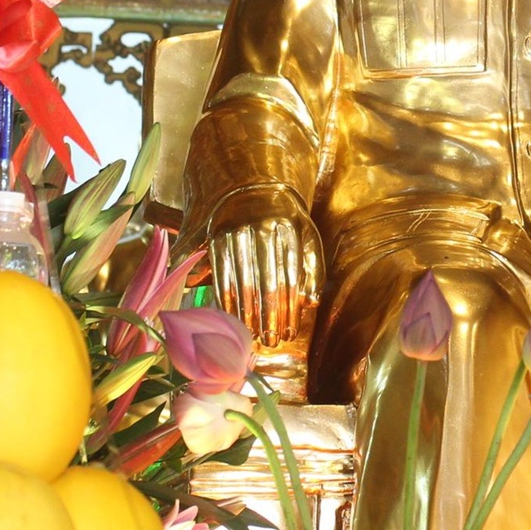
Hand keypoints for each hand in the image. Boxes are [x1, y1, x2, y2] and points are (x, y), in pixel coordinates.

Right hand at [210, 211, 321, 363]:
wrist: (253, 187)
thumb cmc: (287, 221)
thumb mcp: (308, 236)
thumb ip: (313, 269)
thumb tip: (312, 303)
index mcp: (290, 228)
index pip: (291, 277)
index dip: (290, 308)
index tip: (290, 333)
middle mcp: (262, 228)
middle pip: (267, 282)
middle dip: (269, 316)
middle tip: (271, 342)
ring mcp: (237, 230)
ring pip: (243, 280)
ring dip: (247, 312)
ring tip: (253, 336)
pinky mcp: (217, 235)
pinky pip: (221, 272)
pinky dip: (226, 297)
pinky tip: (231, 316)